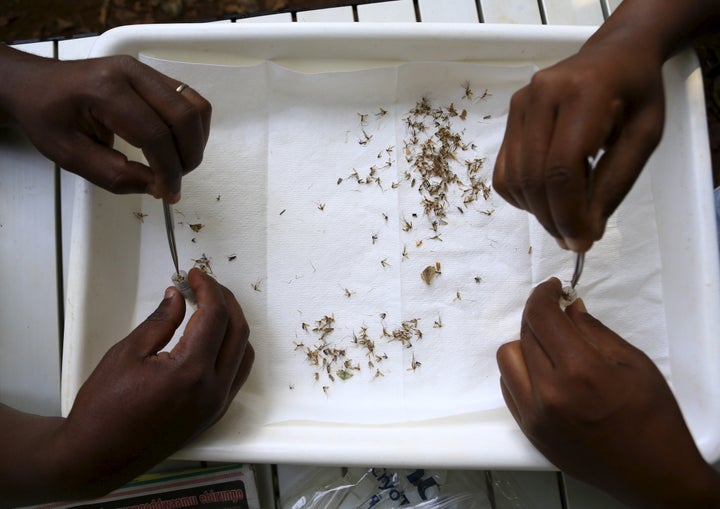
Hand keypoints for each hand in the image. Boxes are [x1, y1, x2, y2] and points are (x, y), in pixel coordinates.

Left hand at [0, 46, 210, 201]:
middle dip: (188, 156)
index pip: (155, 134)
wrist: (36, 85)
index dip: (168, 170)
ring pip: (196, 106)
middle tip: (174, 180)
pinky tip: (177, 146)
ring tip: (178, 164)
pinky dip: (193, 128)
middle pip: (184, 117)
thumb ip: (113, 174)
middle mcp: (132, 73)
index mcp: (105, 90)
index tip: (168, 193)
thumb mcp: (69, 154)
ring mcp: (145, 71)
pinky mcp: (153, 76)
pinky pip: (190, 100)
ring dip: (196, 141)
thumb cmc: (46, 116)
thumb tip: (156, 185)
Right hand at [57, 269, 252, 496]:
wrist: (96, 456)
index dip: (208, 288)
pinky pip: (237, 375)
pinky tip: (214, 338)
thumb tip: (178, 297)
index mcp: (191, 372)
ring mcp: (216, 405)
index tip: (195, 275)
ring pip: (244, 353)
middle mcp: (212, 390)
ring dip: (234, 325)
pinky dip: (233, 349)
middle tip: (204, 285)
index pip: (215, 316)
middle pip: (238, 331)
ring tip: (211, 307)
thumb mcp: (127, 353)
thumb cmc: (103, 409)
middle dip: (225, 301)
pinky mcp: (213, 415)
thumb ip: (160, 321)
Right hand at [492, 39, 664, 251]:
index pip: (562, 169)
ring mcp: (520, 104)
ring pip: (514, 179)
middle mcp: (541, 95)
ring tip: (565, 219)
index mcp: (582, 94)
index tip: (582, 241)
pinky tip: (548, 198)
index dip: (568, 214)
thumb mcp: (643, 137)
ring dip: (537, 213)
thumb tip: (584, 232)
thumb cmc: (637, 94)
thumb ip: (614, 185)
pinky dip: (522, 198)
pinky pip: (504, 173)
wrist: (616, 54)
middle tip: (575, 240)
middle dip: (553, 220)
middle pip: (534, 178)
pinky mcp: (510, 116)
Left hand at [497, 278, 719, 507]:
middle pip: (524, 333)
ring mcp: (535, 415)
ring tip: (552, 349)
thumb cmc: (653, 419)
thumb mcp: (634, 364)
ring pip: (507, 358)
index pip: (541, 317)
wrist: (653, 474)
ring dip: (525, 344)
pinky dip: (521, 371)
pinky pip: (508, 386)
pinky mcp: (529, 431)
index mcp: (581, 371)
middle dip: (539, 316)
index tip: (550, 288)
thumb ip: (593, 331)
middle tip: (557, 315)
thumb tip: (568, 307)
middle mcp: (550, 394)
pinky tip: (545, 373)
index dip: (542, 294)